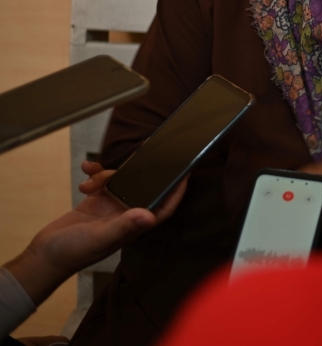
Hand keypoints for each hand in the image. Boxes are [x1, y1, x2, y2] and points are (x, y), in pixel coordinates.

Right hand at [3, 161, 186, 305]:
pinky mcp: (95, 201)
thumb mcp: (100, 238)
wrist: (45, 256)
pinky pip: (102, 181)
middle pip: (143, 188)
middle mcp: (126, 215)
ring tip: (89, 183)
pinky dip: (95, 173)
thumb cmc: (74, 251)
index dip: (176, 193)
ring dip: (105, 175)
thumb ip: (123, 226)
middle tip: (139, 156)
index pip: (164, 208)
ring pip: (120, 181)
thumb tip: (148, 215)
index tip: (187, 172)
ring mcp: (111, 208)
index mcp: (134, 225)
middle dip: (140, 173)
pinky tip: (85, 171)